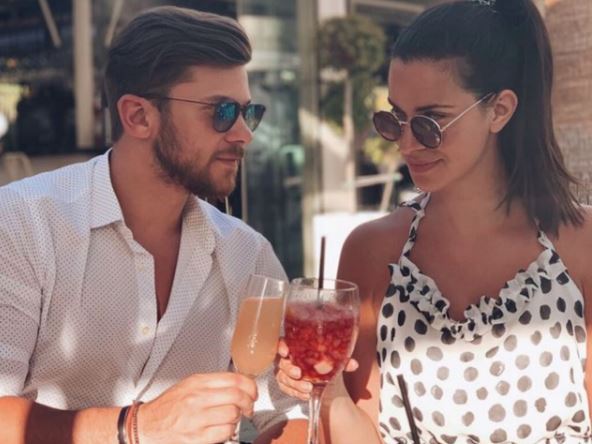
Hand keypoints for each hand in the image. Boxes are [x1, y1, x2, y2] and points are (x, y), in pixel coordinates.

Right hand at [138, 372, 257, 443]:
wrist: (147, 426)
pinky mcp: (197, 437)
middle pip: (237, 396)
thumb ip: (213, 383)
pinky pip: (225, 432)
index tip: (253, 392)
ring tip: (233, 418)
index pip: (235, 379)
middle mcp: (197, 398)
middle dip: (249, 403)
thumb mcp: (189, 385)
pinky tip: (224, 428)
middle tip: (249, 407)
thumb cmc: (169, 406)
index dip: (250, 386)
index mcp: (198, 382)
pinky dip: (229, 431)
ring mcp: (197, 418)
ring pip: (233, 414)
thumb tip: (240, 384)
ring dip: (238, 417)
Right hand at [275, 339, 357, 400]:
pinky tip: (306, 395)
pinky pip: (287, 389)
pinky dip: (296, 393)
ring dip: (295, 384)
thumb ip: (342, 361)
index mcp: (296, 347)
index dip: (281, 347)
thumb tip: (353, 364)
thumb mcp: (334, 361)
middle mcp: (288, 359)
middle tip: (299, 374)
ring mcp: (285, 373)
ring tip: (308, 388)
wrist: (325, 380)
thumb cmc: (325, 363)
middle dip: (289, 369)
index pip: (283, 343)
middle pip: (282, 363)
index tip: (286, 352)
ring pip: (283, 378)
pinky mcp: (287, 385)